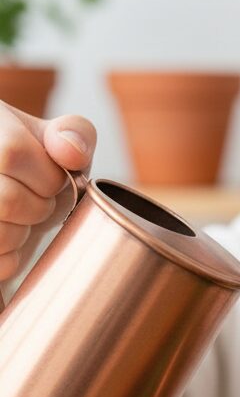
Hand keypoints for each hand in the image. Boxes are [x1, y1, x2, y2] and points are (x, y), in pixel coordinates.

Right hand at [0, 103, 95, 281]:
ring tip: (20, 217)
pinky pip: (0, 262)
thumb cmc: (34, 163)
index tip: (54, 179)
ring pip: (0, 234)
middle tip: (38, 201)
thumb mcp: (55, 139)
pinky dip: (11, 257)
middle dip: (39, 207)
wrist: (7, 182)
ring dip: (22, 233)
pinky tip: (8, 233)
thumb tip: (71, 152)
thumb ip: (74, 133)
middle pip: (7, 200)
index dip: (47, 175)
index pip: (12, 153)